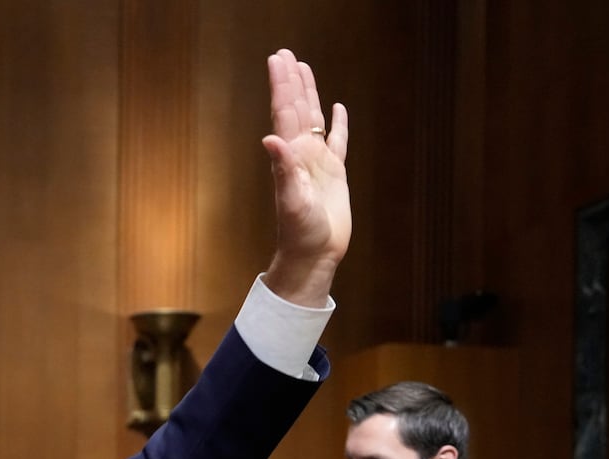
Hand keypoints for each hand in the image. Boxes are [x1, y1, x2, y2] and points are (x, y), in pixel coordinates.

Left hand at [259, 48, 349, 307]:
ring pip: (314, 119)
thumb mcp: (291, 200)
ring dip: (309, 94)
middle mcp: (302, 155)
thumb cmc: (300, 233)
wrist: (313, 256)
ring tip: (304, 69)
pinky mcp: (335, 174)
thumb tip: (269, 138)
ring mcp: (318, 163)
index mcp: (291, 156)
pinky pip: (338, 142)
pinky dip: (338, 124)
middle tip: (286, 53)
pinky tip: (337, 109)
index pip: (285, 112)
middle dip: (291, 81)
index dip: (282, 85)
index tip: (277, 60)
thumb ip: (282, 168)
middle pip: (297, 108)